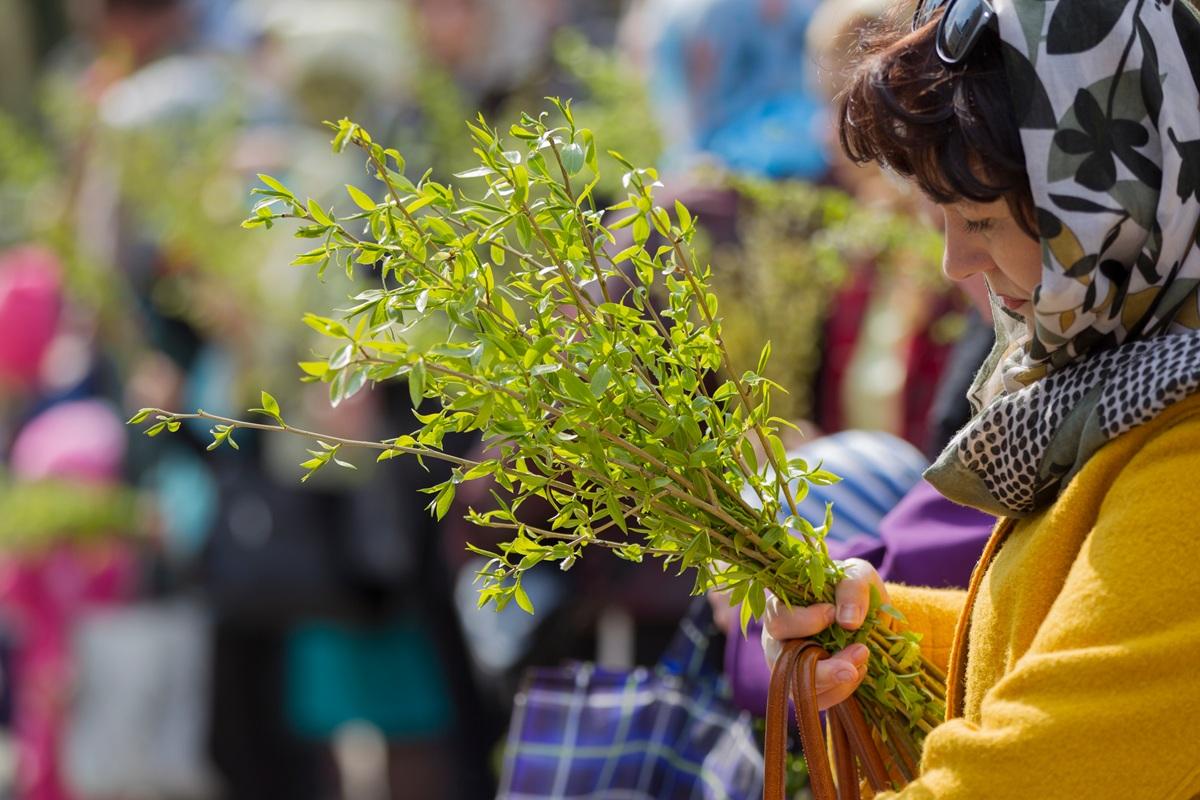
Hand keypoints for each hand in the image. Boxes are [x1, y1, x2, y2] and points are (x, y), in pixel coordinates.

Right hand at [760, 559, 887, 710]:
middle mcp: (779, 639)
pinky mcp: (807, 687)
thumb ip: (852, 589)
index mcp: (782, 607)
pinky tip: (858, 672)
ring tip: (864, 661)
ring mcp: (790, 666)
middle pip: (782, 661)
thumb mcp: (857, 576)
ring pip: (799, 685)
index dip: (802, 621)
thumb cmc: (854, 591)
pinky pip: (817, 699)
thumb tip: (848, 621)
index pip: (777, 619)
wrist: (872, 618)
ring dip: (836, 679)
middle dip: (822, 666)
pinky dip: (841, 691)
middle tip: (860, 654)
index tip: (832, 614)